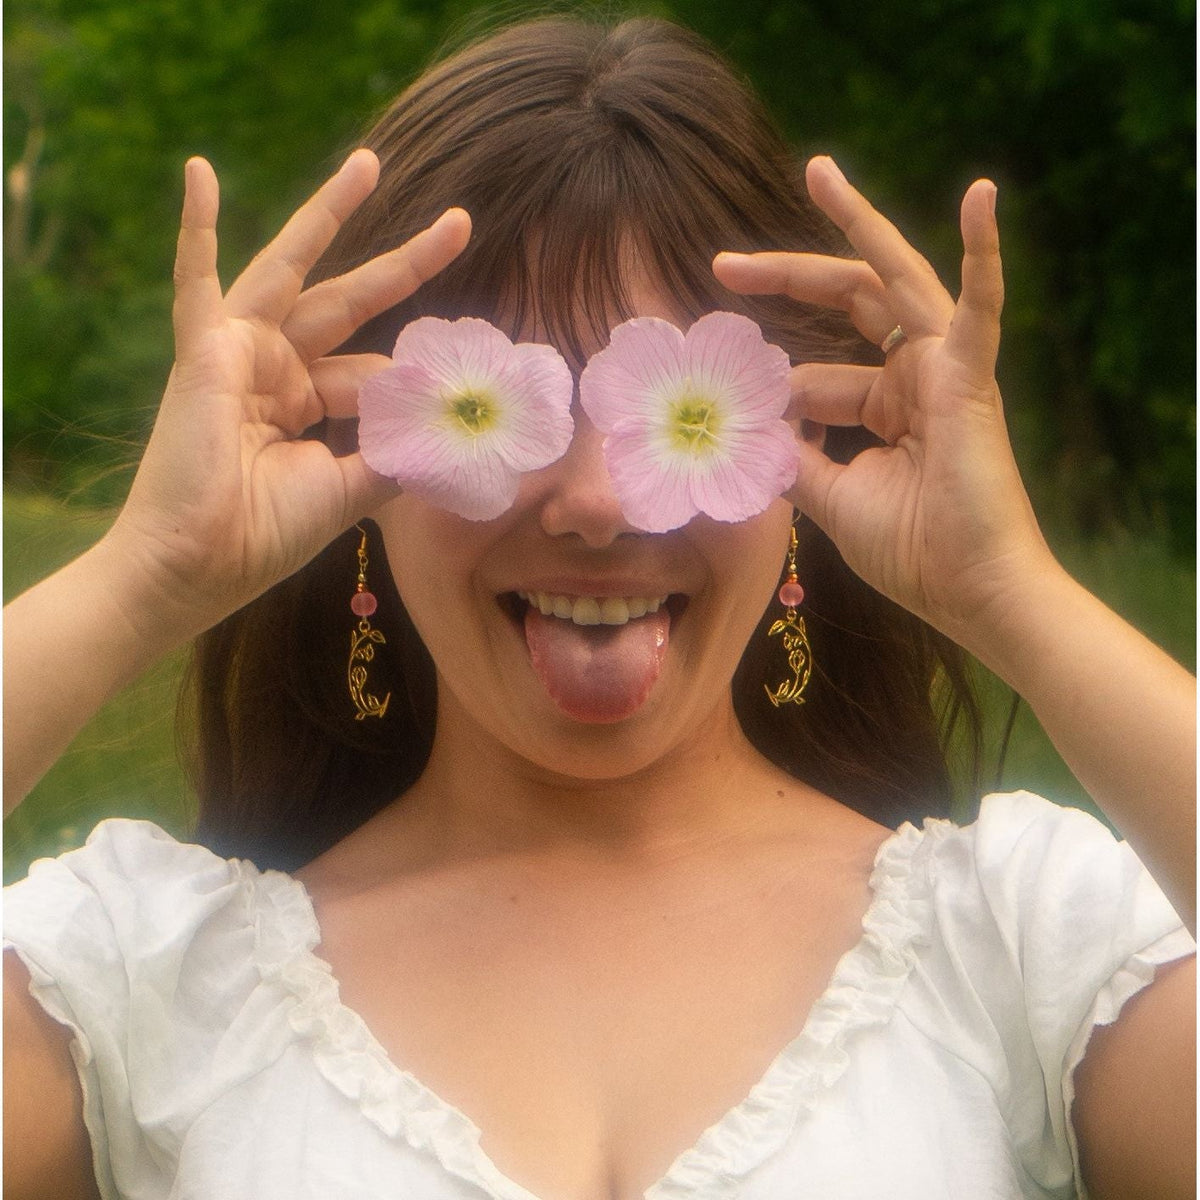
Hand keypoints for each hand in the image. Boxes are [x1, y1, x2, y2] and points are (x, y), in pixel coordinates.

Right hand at [103, 150, 470, 642]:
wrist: (199, 566)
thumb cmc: (265, 535)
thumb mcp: (350, 490)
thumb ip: (396, 454)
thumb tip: (455, 431)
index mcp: (307, 403)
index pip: (374, 369)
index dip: (419, 376)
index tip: (472, 379)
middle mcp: (277, 369)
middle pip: (352, 300)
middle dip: (407, 264)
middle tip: (463, 222)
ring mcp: (240, 353)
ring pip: (294, 269)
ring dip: (328, 213)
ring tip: (370, 165)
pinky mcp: (205, 351)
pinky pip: (197, 280)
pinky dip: (197, 228)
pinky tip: (199, 171)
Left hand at [714, 156, 1053, 646]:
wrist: (970, 592)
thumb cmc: (912, 554)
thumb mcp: (832, 500)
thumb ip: (795, 459)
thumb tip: (749, 431)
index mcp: (884, 407)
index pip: (817, 375)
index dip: (768, 385)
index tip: (715, 393)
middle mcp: (913, 377)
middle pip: (847, 304)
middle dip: (784, 278)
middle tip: (722, 265)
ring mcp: (945, 370)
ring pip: (895, 279)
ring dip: (857, 224)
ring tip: (816, 172)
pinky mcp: (972, 377)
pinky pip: (981, 306)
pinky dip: (985, 252)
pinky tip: (982, 194)